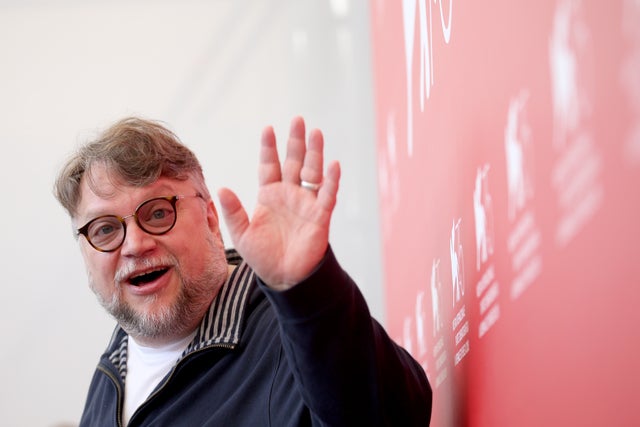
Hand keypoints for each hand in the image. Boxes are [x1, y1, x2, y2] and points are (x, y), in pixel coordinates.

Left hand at [218, 116, 340, 289]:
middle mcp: (289, 195)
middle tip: (298, 120)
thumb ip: (233, 211)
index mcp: (269, 195)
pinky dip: (331, 181)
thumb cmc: (263, 256)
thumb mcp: (242, 234)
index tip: (268, 129)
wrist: (283, 277)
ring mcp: (306, 203)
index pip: (269, 166)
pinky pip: (327, 195)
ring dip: (315, 153)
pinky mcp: (320, 216)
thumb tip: (221, 189)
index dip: (269, 148)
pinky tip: (333, 165)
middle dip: (296, 142)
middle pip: (294, 162)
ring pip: (312, 172)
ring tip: (316, 133)